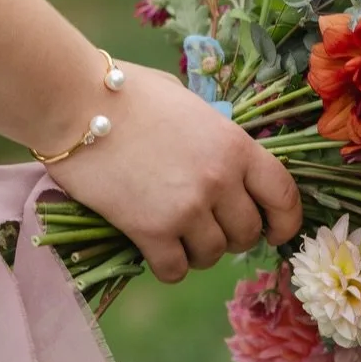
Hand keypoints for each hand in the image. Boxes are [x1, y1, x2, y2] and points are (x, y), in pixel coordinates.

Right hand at [46, 62, 301, 282]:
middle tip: (205, 227)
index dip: (285, 222)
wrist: (75, 102)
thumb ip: (210, 133)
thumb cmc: (124, 91)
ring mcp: (187, 207)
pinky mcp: (151, 230)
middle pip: (247, 233)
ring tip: (174, 235)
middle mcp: (220, 179)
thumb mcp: (185, 102)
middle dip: (230, 236)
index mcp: (235, 145)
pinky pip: (175, 269)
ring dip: (196, 252)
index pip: (284, 195)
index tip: (274, 232)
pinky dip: (167, 266)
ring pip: (212, 255)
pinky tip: (153, 250)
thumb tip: (215, 152)